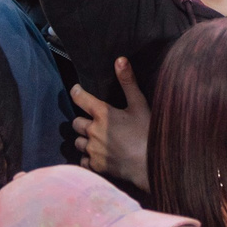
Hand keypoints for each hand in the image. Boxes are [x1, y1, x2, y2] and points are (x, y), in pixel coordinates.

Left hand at [71, 56, 150, 187]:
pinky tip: (99, 155)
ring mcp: (93, 150)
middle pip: (76, 123)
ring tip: (96, 139)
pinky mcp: (95, 166)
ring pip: (78, 142)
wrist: (150, 164)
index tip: (76, 90)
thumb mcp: (140, 104)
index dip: (76, 92)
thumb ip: (128, 82)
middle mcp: (93, 131)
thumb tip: (120, 60)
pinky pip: (83, 160)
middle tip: (94, 122)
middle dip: (83, 121)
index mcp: (103, 114)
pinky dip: (88, 157)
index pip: (80, 98)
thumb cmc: (146, 133)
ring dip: (84, 139)